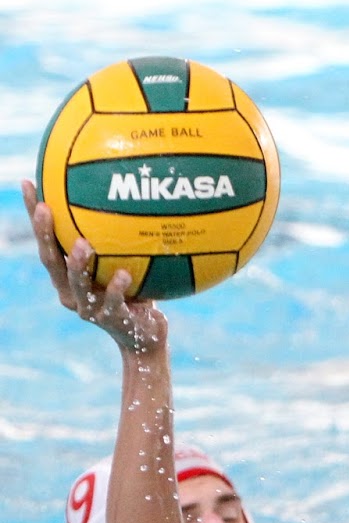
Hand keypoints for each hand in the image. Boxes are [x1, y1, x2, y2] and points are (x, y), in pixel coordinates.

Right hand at [23, 179, 167, 353]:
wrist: (145, 339)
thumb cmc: (135, 295)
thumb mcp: (125, 264)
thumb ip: (117, 240)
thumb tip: (125, 198)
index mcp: (66, 275)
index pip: (46, 240)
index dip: (34, 213)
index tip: (30, 183)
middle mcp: (70, 291)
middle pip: (50, 260)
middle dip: (44, 234)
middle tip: (46, 209)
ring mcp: (88, 308)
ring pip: (76, 284)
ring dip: (77, 264)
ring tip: (82, 244)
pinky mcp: (110, 321)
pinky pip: (112, 303)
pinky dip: (116, 288)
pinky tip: (123, 275)